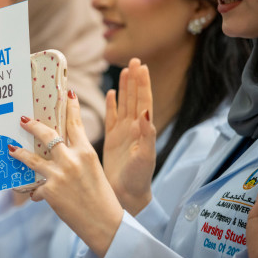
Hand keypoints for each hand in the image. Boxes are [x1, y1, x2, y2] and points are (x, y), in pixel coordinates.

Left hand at [8, 90, 123, 257]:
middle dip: (34, 125)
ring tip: (10, 148)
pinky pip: (36, 187)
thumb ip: (78, 159)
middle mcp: (72, 159)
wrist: (106, 224)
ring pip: (33, 159)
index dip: (70, 108)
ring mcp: (59, 174)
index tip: (66, 93)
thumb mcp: (94, 171)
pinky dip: (36, 192)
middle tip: (24, 120)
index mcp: (87, 152)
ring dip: (20, 153)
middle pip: (48, 135)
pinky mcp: (50, 190)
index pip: (75, 124)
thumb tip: (60, 155)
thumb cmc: (102, 198)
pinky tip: (34, 196)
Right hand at [103, 58, 155, 214]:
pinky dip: (112, 105)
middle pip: (134, 99)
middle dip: (134, 80)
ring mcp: (123, 133)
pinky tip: (111, 94)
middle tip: (133, 60)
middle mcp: (134, 129)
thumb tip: (147, 113)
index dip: (142, 84)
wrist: (127, 197)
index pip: (144, 102)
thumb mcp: (145, 158)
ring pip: (124, 105)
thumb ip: (146, 136)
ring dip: (124, 89)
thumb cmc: (138, 180)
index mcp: (142, 130)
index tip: (141, 66)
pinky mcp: (112, 140)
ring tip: (124, 71)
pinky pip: (112, 118)